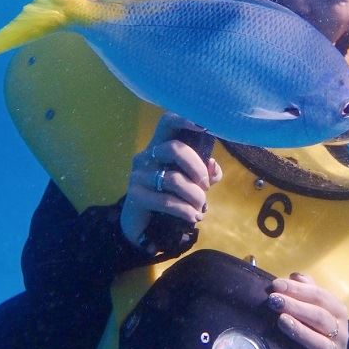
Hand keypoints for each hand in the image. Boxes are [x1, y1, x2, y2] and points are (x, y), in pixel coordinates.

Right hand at [120, 112, 222, 245]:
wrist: (146, 228)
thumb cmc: (172, 197)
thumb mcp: (192, 182)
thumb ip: (205, 172)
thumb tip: (212, 165)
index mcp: (160, 146)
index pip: (168, 122)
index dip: (184, 119)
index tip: (204, 126)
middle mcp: (147, 156)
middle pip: (174, 148)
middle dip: (197, 168)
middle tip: (206, 186)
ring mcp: (139, 175)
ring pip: (173, 179)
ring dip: (194, 196)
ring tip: (200, 208)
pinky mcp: (135, 196)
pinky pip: (166, 201)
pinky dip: (185, 210)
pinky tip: (193, 217)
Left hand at [268, 272, 348, 348]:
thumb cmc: (322, 324)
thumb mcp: (320, 304)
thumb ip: (308, 289)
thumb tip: (294, 276)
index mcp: (337, 310)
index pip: (318, 296)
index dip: (297, 290)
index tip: (275, 285)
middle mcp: (340, 332)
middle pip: (319, 317)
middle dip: (296, 307)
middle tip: (274, 301)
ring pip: (321, 344)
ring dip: (302, 333)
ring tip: (282, 322)